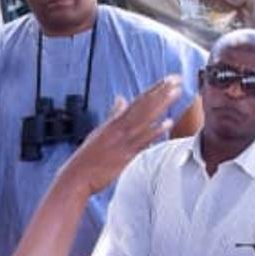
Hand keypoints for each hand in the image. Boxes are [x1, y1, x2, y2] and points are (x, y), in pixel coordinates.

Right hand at [63, 76, 181, 196]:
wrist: (77, 176)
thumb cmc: (88, 157)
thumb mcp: (100, 130)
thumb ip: (113, 114)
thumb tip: (120, 99)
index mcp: (115, 121)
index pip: (139, 101)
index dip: (155, 89)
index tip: (169, 79)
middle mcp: (120, 127)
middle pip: (144, 105)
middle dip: (161, 91)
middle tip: (177, 79)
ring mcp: (123, 140)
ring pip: (146, 118)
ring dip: (161, 105)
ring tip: (176, 92)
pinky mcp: (126, 155)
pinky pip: (143, 140)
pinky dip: (155, 131)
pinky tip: (167, 123)